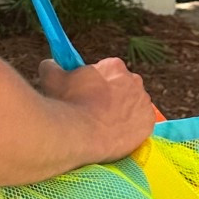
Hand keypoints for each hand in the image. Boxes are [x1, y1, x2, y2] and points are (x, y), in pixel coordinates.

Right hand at [37, 56, 155, 164]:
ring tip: (104, 126)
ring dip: (122, 112)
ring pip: (133, 105)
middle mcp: (134, 80)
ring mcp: (143, 102)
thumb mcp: (52, 79)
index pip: (107, 71)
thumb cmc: (67, 105)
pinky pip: (141, 123)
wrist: (82, 134)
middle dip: (112, 96)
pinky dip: (132, 128)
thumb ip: (52, 66)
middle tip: (95, 112)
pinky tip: (117, 134)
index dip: (95, 84)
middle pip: (123, 87)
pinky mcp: (148, 123)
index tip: (87, 95)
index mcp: (114, 66)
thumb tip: (49, 63)